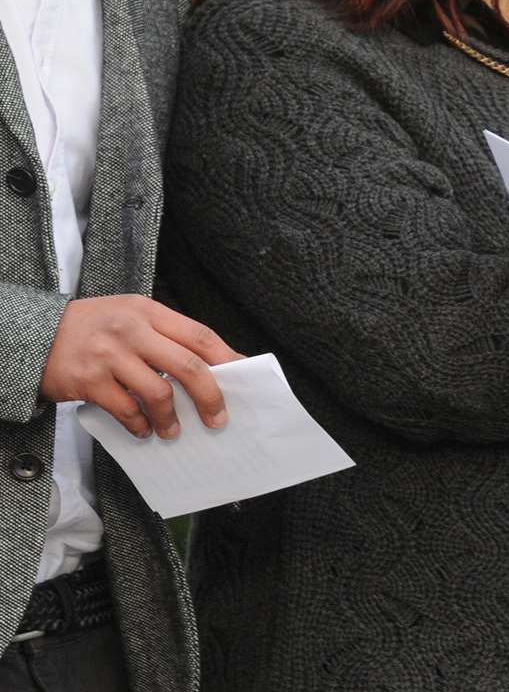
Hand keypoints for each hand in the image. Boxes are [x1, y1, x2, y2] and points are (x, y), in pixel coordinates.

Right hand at [40, 295, 243, 438]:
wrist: (33, 334)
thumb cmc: (92, 327)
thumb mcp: (130, 316)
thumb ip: (165, 335)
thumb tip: (212, 364)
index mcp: (148, 311)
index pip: (199, 335)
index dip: (226, 358)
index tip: (241, 377)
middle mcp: (131, 330)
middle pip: (188, 366)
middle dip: (210, 396)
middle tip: (218, 417)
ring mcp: (109, 355)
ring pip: (159, 393)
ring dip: (172, 418)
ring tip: (173, 430)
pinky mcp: (89, 381)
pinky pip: (127, 410)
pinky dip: (140, 424)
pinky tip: (144, 429)